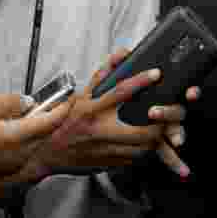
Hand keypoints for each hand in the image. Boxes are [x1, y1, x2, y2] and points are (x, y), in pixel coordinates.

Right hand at [0, 93, 71, 196]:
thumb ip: (5, 104)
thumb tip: (26, 101)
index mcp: (16, 137)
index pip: (52, 120)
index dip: (64, 106)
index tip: (68, 96)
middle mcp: (23, 154)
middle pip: (46, 131)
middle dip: (48, 116)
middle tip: (39, 103)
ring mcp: (18, 165)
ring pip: (36, 142)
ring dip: (35, 129)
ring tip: (14, 120)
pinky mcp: (11, 172)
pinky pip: (26, 152)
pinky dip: (25, 141)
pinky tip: (5, 137)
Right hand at [26, 49, 200, 178]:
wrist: (46, 153)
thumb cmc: (65, 121)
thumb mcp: (80, 95)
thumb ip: (103, 74)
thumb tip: (123, 53)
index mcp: (91, 110)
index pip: (119, 92)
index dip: (140, 81)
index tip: (157, 73)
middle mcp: (99, 130)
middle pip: (141, 129)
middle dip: (161, 122)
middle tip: (171, 111)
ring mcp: (105, 150)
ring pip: (142, 147)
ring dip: (158, 138)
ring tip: (168, 127)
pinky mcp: (109, 164)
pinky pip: (136, 158)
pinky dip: (147, 150)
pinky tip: (153, 142)